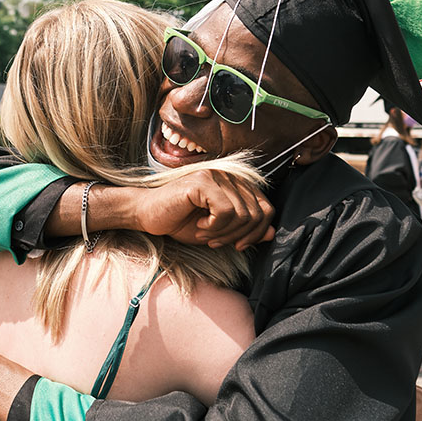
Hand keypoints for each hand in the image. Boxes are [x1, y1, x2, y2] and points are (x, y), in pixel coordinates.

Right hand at [132, 171, 274, 250]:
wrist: (148, 215)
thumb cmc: (181, 221)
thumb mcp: (219, 231)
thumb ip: (245, 230)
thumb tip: (272, 233)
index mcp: (236, 185)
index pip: (266, 208)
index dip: (257, 232)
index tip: (237, 245)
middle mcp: (230, 176)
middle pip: (257, 213)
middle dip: (239, 236)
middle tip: (216, 242)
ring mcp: (216, 176)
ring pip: (242, 214)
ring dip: (224, 233)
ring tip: (205, 234)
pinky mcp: (203, 181)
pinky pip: (225, 211)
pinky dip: (214, 227)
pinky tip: (200, 226)